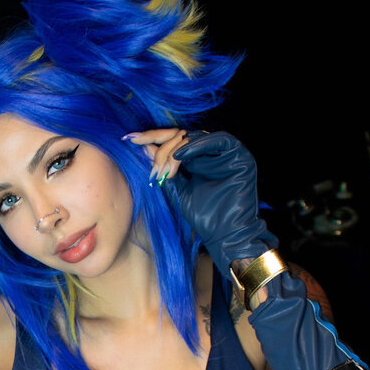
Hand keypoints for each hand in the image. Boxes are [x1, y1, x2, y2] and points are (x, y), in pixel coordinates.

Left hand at [125, 129, 276, 275]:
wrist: (225, 234)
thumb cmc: (204, 217)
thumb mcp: (177, 191)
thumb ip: (164, 171)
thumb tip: (143, 150)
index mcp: (197, 159)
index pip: (173, 141)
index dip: (152, 138)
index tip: (131, 139)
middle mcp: (211, 152)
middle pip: (182, 135)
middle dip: (161, 144)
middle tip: (147, 155)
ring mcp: (225, 152)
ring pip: (195, 136)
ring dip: (175, 148)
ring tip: (164, 167)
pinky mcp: (238, 154)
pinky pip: (217, 140)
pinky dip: (196, 145)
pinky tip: (180, 155)